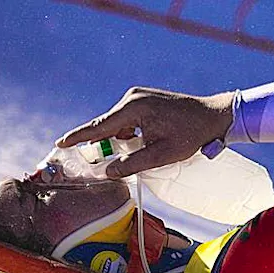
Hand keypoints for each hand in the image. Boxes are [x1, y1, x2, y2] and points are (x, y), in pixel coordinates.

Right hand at [57, 87, 235, 178]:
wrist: (213, 116)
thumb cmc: (191, 135)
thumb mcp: (163, 155)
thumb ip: (134, 164)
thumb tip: (108, 172)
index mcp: (134, 108)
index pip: (99, 126)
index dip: (79, 137)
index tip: (60, 142)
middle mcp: (132, 98)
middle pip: (106, 126)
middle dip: (100, 144)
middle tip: (95, 162)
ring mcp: (138, 98)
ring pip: (116, 125)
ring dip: (118, 141)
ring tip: (135, 154)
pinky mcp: (143, 101)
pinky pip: (126, 121)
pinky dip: (127, 135)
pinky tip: (141, 145)